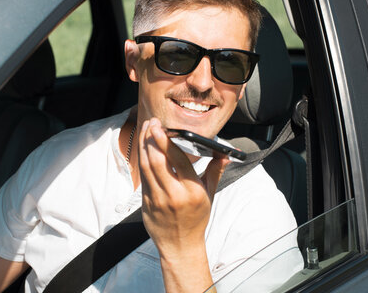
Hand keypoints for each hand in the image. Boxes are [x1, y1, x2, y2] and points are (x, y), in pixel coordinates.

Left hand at [138, 118, 228, 291]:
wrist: (180, 245)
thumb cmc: (196, 218)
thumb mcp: (209, 194)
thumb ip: (215, 172)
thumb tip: (226, 155)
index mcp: (192, 190)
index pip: (178, 160)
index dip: (166, 140)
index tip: (161, 127)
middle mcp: (173, 194)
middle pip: (157, 160)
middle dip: (151, 138)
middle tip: (151, 123)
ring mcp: (157, 199)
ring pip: (146, 166)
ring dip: (143, 145)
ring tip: (145, 130)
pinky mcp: (145, 202)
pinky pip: (142, 177)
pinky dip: (142, 160)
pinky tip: (143, 148)